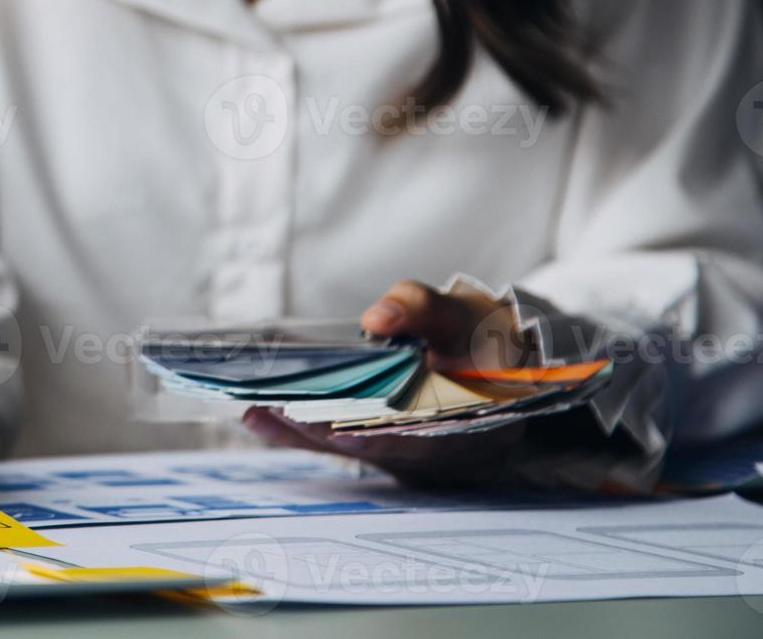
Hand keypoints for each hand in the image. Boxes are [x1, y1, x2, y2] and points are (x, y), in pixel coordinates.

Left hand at [243, 279, 531, 486]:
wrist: (507, 361)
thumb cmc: (484, 338)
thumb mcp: (463, 314)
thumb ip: (423, 310)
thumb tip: (378, 318)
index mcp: (463, 424)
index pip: (407, 437)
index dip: (364, 433)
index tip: (321, 422)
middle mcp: (433, 450)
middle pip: (367, 447)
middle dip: (317, 431)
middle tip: (269, 410)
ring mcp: (407, 451)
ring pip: (349, 448)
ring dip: (301, 433)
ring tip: (255, 413)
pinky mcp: (386, 445)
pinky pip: (341, 441)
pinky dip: (305, 431)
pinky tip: (264, 417)